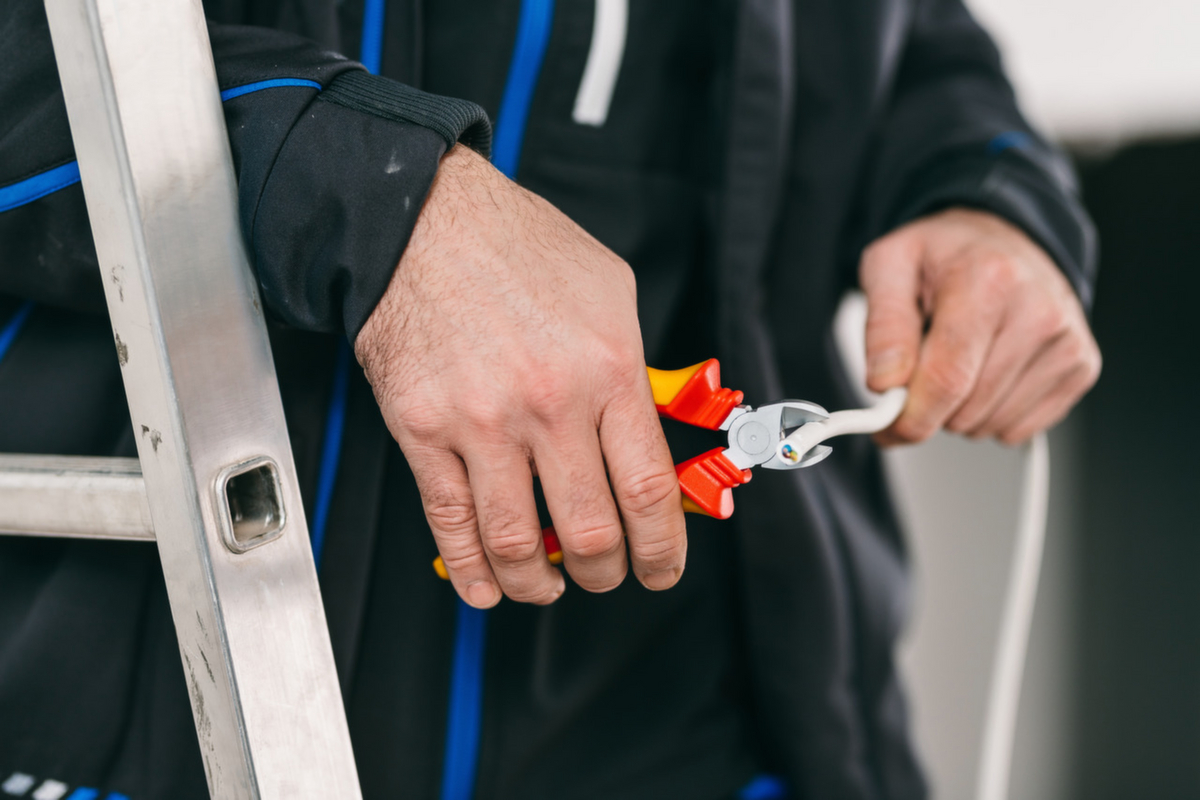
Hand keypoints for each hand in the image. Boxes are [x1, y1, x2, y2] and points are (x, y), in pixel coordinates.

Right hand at [354, 146, 686, 607]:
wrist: (423, 221)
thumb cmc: (517, 246)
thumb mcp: (610, 291)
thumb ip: (634, 368)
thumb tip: (650, 432)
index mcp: (607, 370)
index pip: (649, 490)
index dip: (664, 547)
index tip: (663, 566)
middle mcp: (549, 404)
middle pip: (590, 531)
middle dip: (607, 572)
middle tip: (609, 576)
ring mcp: (482, 423)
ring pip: (518, 541)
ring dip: (538, 583)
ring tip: (547, 586)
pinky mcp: (424, 430)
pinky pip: (450, 521)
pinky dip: (469, 569)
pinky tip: (485, 585)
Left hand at [860, 208, 1100, 445]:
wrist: (1001, 239)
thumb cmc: (944, 255)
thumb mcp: (888, 267)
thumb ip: (882, 328)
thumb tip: (885, 384)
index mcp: (989, 280)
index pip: (947, 379)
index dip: (909, 416)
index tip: (887, 424)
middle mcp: (1039, 311)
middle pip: (966, 410)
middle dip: (930, 406)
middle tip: (922, 365)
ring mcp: (1067, 342)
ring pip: (990, 426)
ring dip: (961, 410)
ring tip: (959, 358)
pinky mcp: (1081, 367)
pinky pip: (1018, 429)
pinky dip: (992, 414)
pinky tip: (988, 371)